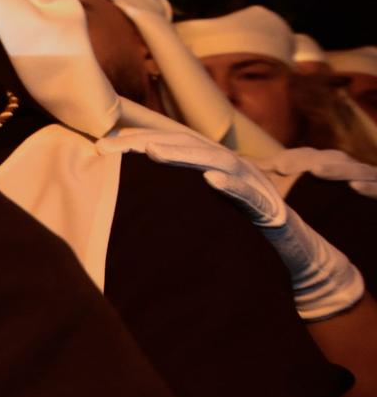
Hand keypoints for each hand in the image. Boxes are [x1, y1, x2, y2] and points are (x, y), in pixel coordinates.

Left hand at [99, 127, 364, 320]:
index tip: (101, 144)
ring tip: (153, 152)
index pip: (172, 145)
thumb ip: (173, 199)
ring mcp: (252, 186)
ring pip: (217, 162)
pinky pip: (250, 195)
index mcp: (213, 166)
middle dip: (149, 142)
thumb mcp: (201, 213)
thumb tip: (124, 200)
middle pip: (188, 146)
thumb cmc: (241, 232)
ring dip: (184, 155)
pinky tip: (211, 181)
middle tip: (112, 144)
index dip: (138, 141)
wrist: (294, 256)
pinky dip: (231, 185)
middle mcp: (232, 168)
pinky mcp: (270, 209)